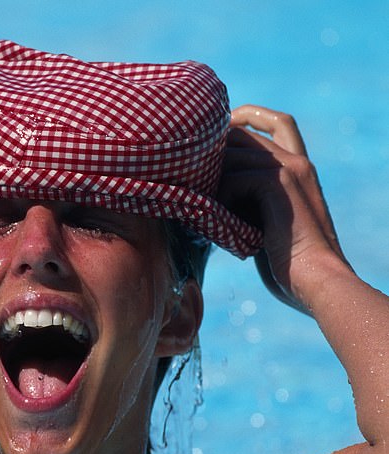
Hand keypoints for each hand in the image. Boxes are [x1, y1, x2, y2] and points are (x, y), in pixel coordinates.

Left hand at [219, 105, 347, 312]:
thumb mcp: (263, 225)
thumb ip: (248, 203)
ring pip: (233, 154)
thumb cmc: (288, 266)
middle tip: (193, 183)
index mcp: (299, 169)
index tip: (218, 134)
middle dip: (213, 153)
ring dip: (210, 181)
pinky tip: (221, 227)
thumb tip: (208, 196)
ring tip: (202, 211)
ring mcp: (290, 169)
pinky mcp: (280, 183)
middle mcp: (297, 161)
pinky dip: (220, 199)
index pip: (276, 121)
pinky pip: (235, 177)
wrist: (316, 280)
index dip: (246, 117)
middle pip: (243, 132)